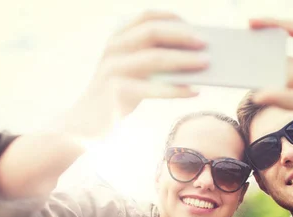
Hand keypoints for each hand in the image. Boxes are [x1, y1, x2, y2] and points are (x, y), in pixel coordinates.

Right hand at [61, 11, 208, 139]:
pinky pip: (154, 88)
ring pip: (155, 58)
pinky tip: (195, 91)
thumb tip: (194, 56)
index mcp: (117, 39)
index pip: (146, 17)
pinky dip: (177, 89)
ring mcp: (113, 69)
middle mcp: (114, 49)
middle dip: (182, 36)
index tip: (194, 25)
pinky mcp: (117, 92)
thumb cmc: (119, 95)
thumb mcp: (133, 72)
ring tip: (207, 64)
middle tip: (205, 43)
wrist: (86, 123)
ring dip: (184, 59)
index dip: (171, 18)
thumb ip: (153, 60)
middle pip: (152, 33)